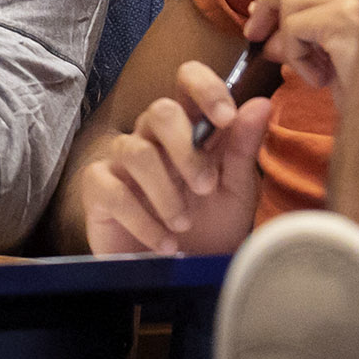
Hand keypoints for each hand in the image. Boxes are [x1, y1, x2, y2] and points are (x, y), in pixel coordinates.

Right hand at [79, 59, 275, 254]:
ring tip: (183, 225)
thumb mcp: (237, 192)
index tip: (226, 118)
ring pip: (136, 151)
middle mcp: (153, 136)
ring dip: (166, 192)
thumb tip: (260, 103)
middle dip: (186, 149)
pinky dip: (143, 220)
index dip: (205, 87)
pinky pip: (112, 190)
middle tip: (205, 187)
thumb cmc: (212, 229)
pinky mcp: (98, 190)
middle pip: (160, 110)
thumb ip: (244, 148)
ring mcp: (122, 161)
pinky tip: (163, 244)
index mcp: (191, 127)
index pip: (188, 79)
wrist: (183, 279)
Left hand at [245, 0, 358, 106]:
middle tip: (253, 33)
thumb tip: (272, 38)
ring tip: (319, 75)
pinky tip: (324, 82)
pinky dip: (297, 58)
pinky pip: (294, 28)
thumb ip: (313, 41)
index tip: (263, 13)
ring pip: (293, 3)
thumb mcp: (348, 63)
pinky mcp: (347, 19)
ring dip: (293, 42)